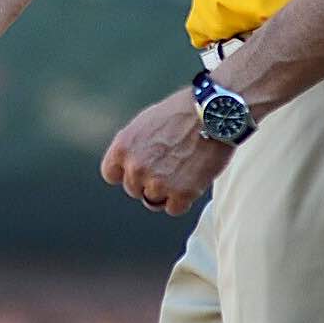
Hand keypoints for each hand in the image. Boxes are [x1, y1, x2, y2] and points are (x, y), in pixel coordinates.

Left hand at [101, 86, 233, 215]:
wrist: (212, 113)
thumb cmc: (182, 113)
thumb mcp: (145, 122)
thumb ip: (133, 146)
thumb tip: (130, 162)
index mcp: (123, 147)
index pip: (111, 174)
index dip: (125, 173)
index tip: (138, 169)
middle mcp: (135, 168)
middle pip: (133, 189)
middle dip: (148, 181)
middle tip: (169, 165)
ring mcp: (157, 183)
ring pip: (154, 200)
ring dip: (167, 191)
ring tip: (183, 169)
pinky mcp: (180, 194)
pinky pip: (174, 209)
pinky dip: (183, 199)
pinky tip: (192, 179)